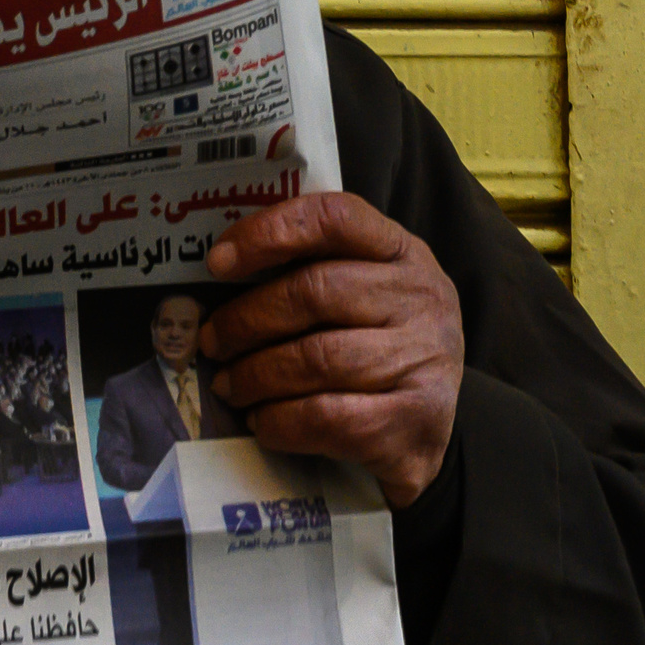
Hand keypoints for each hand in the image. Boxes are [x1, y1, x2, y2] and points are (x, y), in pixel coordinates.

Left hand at [201, 192, 462, 507]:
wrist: (433, 425)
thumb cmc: (380, 344)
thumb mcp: (365, 290)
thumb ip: (311, 269)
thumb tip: (220, 270)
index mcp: (402, 252)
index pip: (335, 218)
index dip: (268, 232)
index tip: (217, 261)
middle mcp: (420, 298)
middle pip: (314, 292)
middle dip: (245, 320)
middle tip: (211, 343)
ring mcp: (424, 359)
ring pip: (316, 359)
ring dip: (254, 375)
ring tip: (227, 385)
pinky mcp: (414, 420)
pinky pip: (326, 417)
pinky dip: (279, 420)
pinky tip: (261, 421)